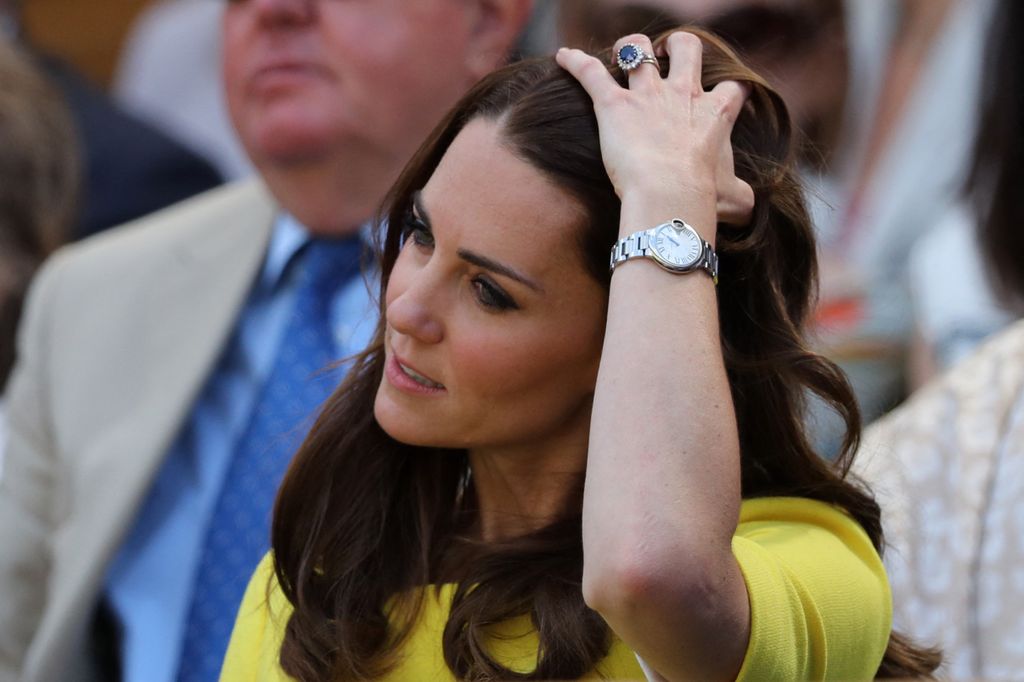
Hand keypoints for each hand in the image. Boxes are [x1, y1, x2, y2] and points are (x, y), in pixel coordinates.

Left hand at [555, 32, 753, 235]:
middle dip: (676, 47)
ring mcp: (646, 95)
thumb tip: (748, 208)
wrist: (670, 193)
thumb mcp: (736, 199)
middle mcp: (682, 94)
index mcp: (715, 114)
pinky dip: (575, 63)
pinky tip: (563, 57)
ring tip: (621, 56)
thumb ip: (744, 197)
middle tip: (664, 59)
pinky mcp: (613, 105)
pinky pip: (590, 72)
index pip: (733, 86)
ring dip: (629, 49)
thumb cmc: (704, 199)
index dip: (730, 89)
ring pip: (638, 49)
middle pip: (686, 47)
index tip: (723, 95)